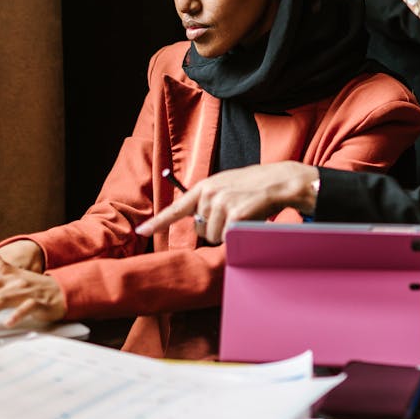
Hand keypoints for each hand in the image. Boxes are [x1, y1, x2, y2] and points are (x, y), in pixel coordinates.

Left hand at [0, 248, 67, 335]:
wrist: (65, 291)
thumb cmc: (38, 286)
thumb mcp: (18, 274)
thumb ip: (1, 266)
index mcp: (3, 279)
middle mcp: (11, 284)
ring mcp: (24, 293)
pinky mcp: (38, 303)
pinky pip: (26, 309)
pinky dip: (16, 315)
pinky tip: (7, 323)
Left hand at [135, 161, 318, 242]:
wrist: (279, 181)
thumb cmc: (252, 186)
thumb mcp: (225, 186)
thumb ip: (208, 200)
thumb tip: (199, 223)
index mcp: (204, 187)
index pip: (176, 207)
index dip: (157, 222)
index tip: (141, 230)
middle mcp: (209, 194)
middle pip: (201, 229)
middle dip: (215, 229)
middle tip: (233, 216)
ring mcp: (221, 204)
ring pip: (214, 236)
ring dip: (227, 233)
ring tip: (243, 216)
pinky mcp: (235, 216)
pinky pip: (227, 238)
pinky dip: (237, 236)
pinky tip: (248, 221)